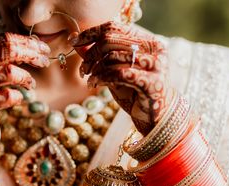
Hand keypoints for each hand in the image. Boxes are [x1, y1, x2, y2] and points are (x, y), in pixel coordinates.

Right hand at [0, 32, 49, 142]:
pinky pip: (8, 97)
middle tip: (43, 62)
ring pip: (10, 73)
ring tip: (30, 84)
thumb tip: (33, 46)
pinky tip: (18, 97)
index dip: (27, 43)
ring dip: (26, 78)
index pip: (4, 40)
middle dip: (31, 55)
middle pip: (8, 52)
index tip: (43, 49)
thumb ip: (1, 56)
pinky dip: (18, 96)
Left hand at [73, 21, 171, 135]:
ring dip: (95, 70)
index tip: (73, 41)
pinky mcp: (152, 83)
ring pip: (112, 57)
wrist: (154, 116)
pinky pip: (120, 74)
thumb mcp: (114, 71)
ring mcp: (155, 65)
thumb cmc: (133, 91)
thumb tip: (75, 41)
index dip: (90, 33)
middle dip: (90, 55)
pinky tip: (96, 85)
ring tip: (90, 81)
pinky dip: (103, 78)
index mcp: (147, 41)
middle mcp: (154, 49)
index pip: (114, 27)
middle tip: (84, 71)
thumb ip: (98, 56)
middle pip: (110, 41)